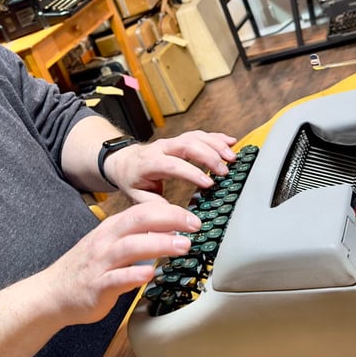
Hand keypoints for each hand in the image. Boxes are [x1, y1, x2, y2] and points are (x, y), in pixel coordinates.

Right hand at [43, 202, 200, 324]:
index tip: (191, 217)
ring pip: (130, 247)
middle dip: (169, 220)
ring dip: (158, 244)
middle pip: (138, 221)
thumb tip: (168, 232)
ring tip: (182, 246)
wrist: (52, 293)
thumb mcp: (108, 245)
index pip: (142, 210)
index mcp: (110, 229)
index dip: (169, 210)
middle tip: (195, 225)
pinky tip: (151, 273)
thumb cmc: (85, 269)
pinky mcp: (96, 287)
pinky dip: (134, 274)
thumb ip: (135, 238)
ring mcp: (100, 263)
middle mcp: (105, 242)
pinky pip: (116, 279)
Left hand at [104, 130, 237, 203]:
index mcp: (149, 163)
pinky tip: (231, 143)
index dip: (191, 173)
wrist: (124, 161)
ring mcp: (172, 142)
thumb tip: (171, 221)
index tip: (208, 184)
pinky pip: (200, 135)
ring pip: (196, 137)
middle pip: (187, 145)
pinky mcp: (181, 140)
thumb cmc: (131, 179)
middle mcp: (161, 148)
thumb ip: (154, 206)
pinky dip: (216, 138)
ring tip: (232, 158)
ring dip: (216, 145)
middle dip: (208, 156)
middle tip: (224, 172)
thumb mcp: (136, 196)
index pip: (172, 164)